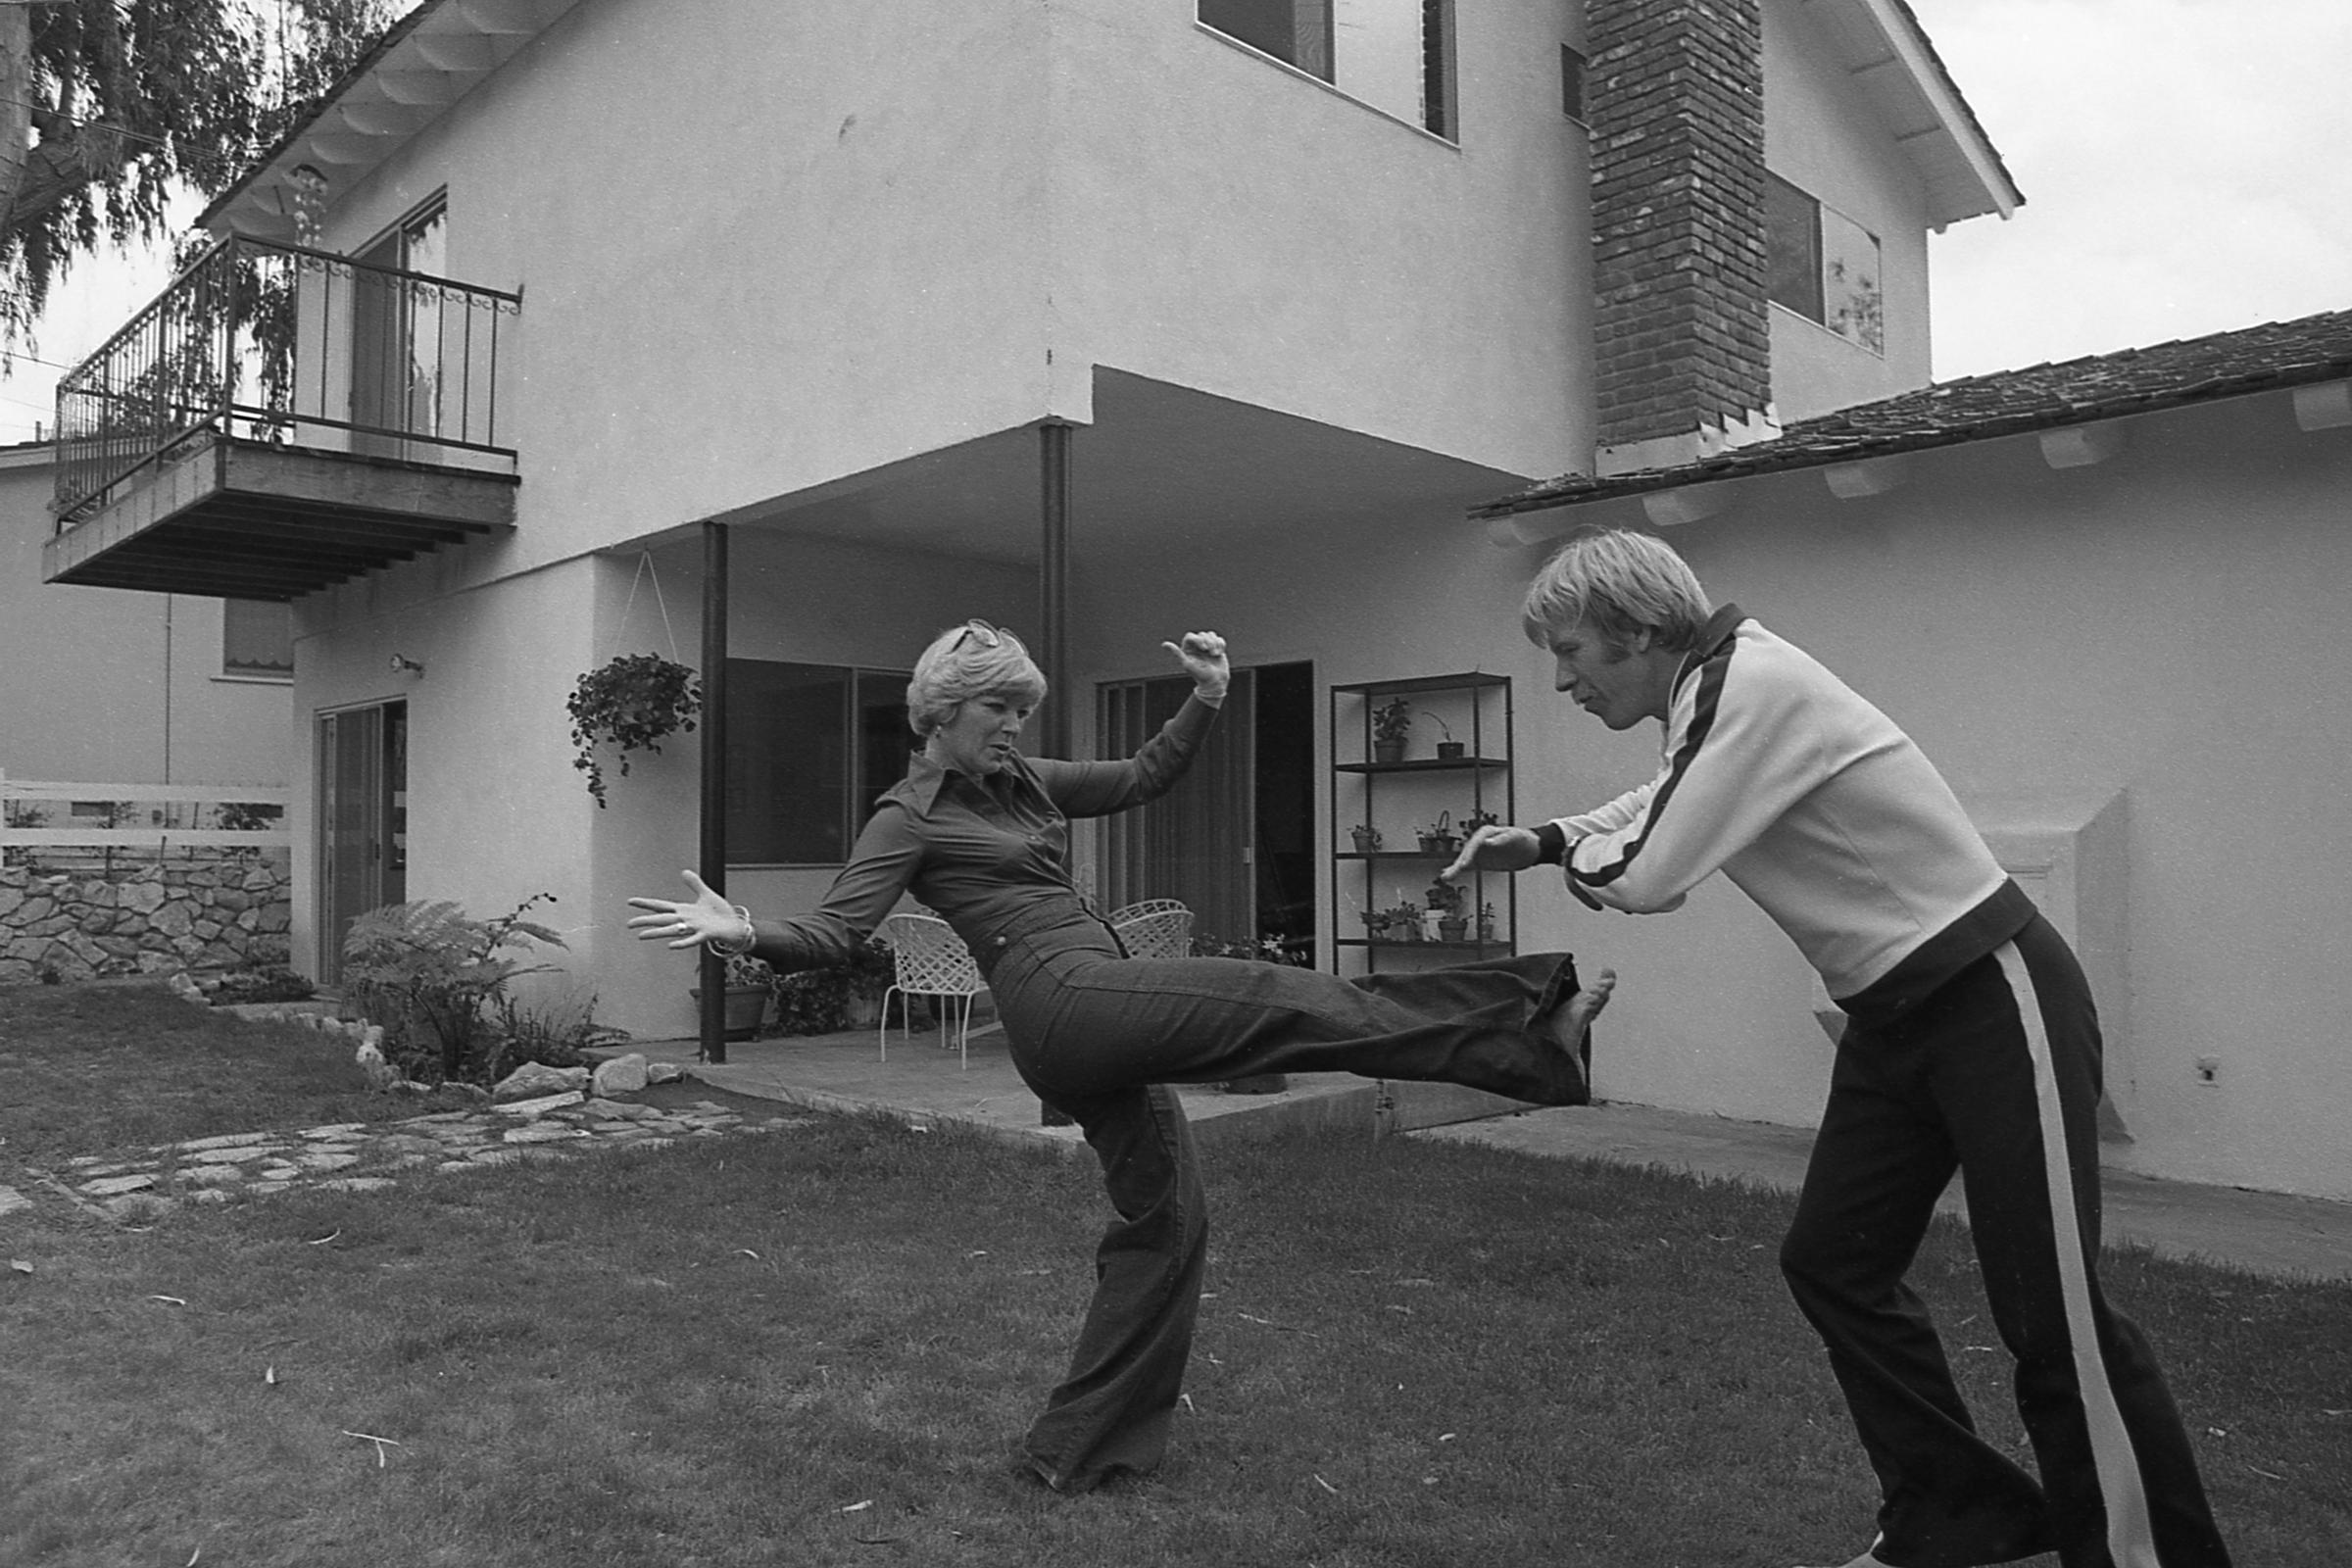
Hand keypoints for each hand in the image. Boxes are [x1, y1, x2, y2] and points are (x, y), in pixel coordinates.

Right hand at [625, 870, 747, 948]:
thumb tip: (684, 872)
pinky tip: (671, 945)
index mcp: (684, 911)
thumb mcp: (706, 895)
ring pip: (672, 930)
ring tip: (642, 936)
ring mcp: (695, 928)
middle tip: (629, 924)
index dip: (646, 903)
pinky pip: (692, 939)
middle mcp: (686, 920)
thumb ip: (695, 884)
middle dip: (645, 921)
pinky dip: (682, 942)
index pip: (661, 906)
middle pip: (662, 919)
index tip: (631, 902)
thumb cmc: (720, 914)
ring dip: (657, 933)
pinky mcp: (706, 934)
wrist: (735, 927)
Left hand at [1163, 630, 1230, 697]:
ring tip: (1215, 655)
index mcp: (1187, 650)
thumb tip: (1164, 644)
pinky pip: (1219, 639)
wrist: (1216, 682)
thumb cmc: (1200, 675)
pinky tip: (1219, 653)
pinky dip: (1221, 645)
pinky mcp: (1216, 648)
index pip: (1190, 636)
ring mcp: (1207, 647)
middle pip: (1201, 634)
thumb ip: (1177, 653)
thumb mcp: (1187, 664)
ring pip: (1211, 635)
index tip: (1203, 649)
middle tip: (1210, 654)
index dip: (1198, 639)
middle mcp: (1196, 647)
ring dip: (1215, 644)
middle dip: (1208, 642)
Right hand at [1440, 824, 1543, 882]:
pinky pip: (1467, 866)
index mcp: (1487, 832)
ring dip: (1455, 868)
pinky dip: (1457, 871)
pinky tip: (1447, 876)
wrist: (1529, 849)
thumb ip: (1502, 839)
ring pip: (1465, 860)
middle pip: (1467, 851)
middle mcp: (1480, 841)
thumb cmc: (1524, 840)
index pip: (1476, 842)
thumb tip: (1488, 842)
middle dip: (1460, 862)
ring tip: (1446, 877)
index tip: (1466, 863)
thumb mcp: (1516, 837)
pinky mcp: (1481, 861)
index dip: (1470, 852)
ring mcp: (1479, 851)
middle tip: (1454, 873)